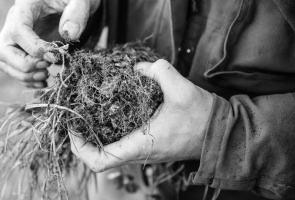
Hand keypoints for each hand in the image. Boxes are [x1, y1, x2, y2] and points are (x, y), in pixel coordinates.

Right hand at [0, 0, 99, 87]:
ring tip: (47, 74)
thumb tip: (69, 34)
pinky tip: (45, 80)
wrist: (70, 3)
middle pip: (2, 50)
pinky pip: (13, 69)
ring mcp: (13, 38)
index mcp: (25, 6)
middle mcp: (13, 22)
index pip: (18, 30)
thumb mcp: (80, 0)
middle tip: (47, 68)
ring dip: (25, 76)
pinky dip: (27, 80)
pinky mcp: (19, 50)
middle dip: (24, 65)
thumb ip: (77, 13)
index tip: (55, 57)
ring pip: (4, 63)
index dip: (34, 48)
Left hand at [69, 59, 214, 171]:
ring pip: (109, 152)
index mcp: (142, 145)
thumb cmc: (203, 117)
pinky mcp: (148, 146)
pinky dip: (109, 133)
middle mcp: (139, 153)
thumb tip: (138, 68)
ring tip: (87, 113)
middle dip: (82, 138)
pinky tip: (108, 113)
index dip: (80, 147)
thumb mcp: (182, 89)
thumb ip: (159, 71)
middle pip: (99, 157)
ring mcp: (144, 152)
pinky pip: (120, 145)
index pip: (100, 160)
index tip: (73, 126)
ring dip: (95, 136)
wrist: (220, 133)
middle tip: (76, 115)